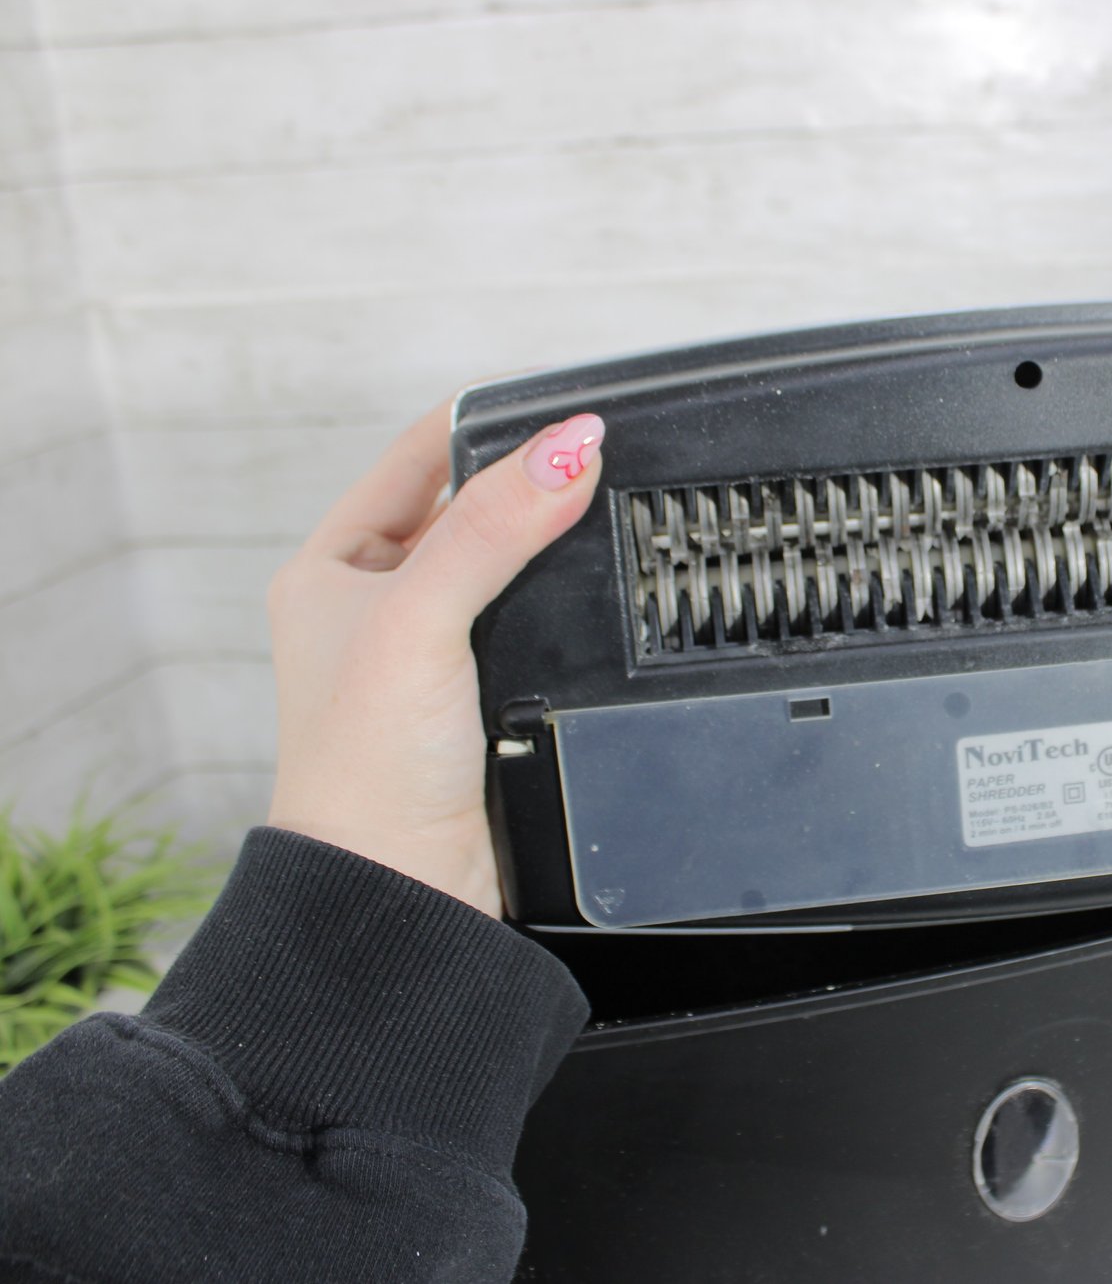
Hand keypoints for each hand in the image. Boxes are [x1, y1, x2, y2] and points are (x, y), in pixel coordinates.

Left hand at [264, 402, 605, 916]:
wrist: (399, 889)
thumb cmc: (365, 767)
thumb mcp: (422, 618)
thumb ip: (494, 528)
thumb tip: (568, 447)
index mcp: (330, 569)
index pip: (415, 458)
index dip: (483, 422)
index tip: (555, 400)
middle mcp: (376, 607)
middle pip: (469, 510)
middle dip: (529, 484)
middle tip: (596, 454)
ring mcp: (429, 657)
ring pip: (507, 571)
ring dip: (550, 550)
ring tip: (602, 514)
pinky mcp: (479, 703)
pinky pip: (534, 630)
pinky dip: (566, 612)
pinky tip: (596, 603)